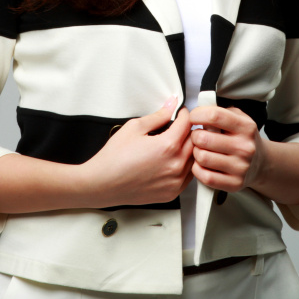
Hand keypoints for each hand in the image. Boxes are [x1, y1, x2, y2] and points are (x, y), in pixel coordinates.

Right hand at [79, 98, 193, 206]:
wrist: (103, 184)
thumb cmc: (115, 157)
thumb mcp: (134, 127)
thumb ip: (158, 116)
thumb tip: (171, 106)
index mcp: (168, 146)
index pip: (187, 124)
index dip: (185, 114)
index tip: (180, 112)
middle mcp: (176, 166)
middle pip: (195, 142)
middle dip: (188, 130)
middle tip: (178, 126)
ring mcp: (175, 182)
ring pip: (194, 159)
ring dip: (189, 149)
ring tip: (174, 143)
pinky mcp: (172, 193)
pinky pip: (188, 175)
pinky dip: (185, 165)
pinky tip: (171, 160)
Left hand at [187, 106, 266, 192]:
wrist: (260, 163)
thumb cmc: (242, 138)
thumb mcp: (238, 118)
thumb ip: (220, 111)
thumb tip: (198, 110)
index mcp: (246, 127)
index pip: (214, 116)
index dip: (197, 115)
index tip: (192, 117)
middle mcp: (245, 147)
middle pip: (204, 138)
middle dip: (194, 136)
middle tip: (197, 137)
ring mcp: (241, 167)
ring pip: (202, 157)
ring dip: (195, 153)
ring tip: (201, 150)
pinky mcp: (235, 183)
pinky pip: (205, 176)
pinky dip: (198, 169)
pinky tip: (202, 164)